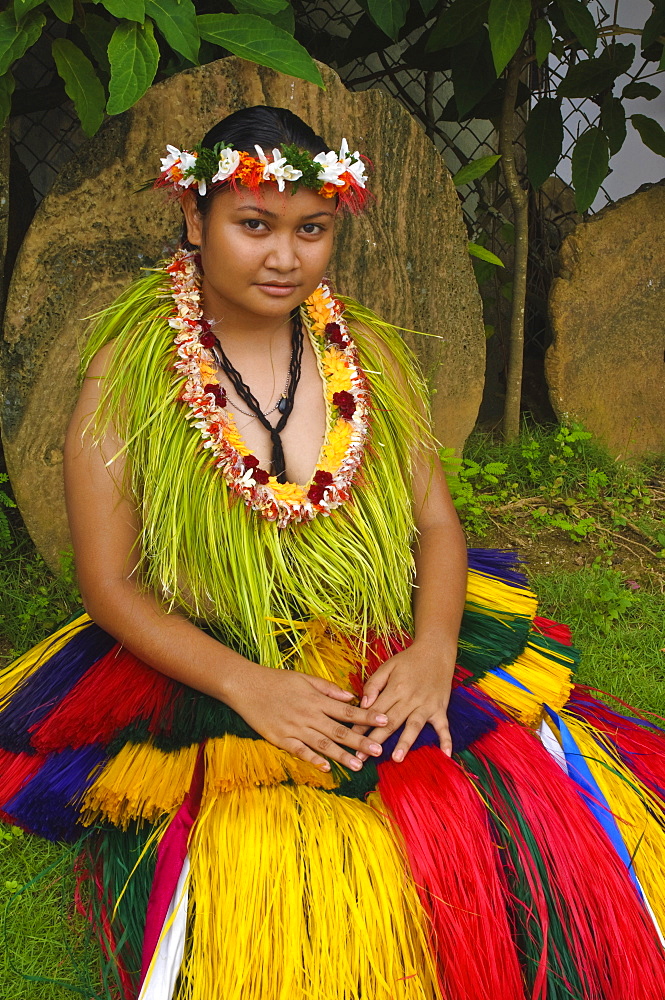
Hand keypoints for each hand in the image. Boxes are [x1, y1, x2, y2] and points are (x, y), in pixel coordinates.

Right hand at [225, 662, 389, 771]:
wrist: (246, 686)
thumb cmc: (277, 680)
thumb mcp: (304, 678)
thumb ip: (328, 689)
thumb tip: (350, 697)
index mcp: (316, 700)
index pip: (347, 711)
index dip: (367, 716)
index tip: (385, 720)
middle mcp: (309, 715)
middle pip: (339, 730)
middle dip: (360, 741)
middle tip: (379, 750)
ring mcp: (295, 728)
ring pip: (322, 744)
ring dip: (341, 755)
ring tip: (358, 765)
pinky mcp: (281, 738)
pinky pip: (300, 751)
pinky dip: (313, 759)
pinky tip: (326, 767)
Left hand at [353, 640, 453, 762]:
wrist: (436, 651)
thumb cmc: (408, 660)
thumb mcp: (387, 666)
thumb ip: (373, 685)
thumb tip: (363, 705)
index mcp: (395, 688)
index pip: (375, 711)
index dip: (362, 725)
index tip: (350, 740)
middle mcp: (410, 698)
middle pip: (391, 722)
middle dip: (376, 740)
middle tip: (363, 758)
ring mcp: (426, 705)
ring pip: (414, 726)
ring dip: (405, 742)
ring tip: (397, 758)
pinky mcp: (440, 708)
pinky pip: (444, 726)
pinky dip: (446, 740)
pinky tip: (445, 755)